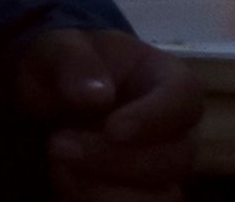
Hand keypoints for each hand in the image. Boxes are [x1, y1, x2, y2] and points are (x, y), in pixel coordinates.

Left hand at [16, 23, 196, 193]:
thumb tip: (96, 94)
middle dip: (113, 158)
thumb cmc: (64, 65)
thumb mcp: (55, 47)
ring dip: (107, 190)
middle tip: (57, 144)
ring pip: (163, 195)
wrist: (49, 97)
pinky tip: (65, 183)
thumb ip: (71, 59)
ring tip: (57, 166)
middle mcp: (175, 127)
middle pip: (175, 156)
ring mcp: (164, 166)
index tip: (113, 129)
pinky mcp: (143, 194)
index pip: (185, 96)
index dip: (155, 117)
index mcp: (164, 78)